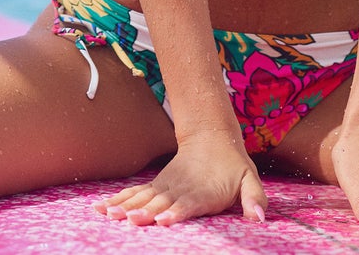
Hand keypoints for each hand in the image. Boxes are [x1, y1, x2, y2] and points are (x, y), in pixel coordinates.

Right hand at [96, 128, 267, 226]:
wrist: (211, 138)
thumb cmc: (233, 166)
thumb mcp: (250, 180)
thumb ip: (254, 198)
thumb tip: (257, 218)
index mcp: (202, 192)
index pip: (187, 204)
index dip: (174, 212)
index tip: (161, 220)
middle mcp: (179, 189)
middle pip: (159, 202)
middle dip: (142, 211)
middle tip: (128, 220)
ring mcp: (165, 187)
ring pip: (142, 198)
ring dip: (125, 206)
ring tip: (109, 215)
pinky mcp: (155, 186)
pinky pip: (134, 194)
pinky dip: (118, 200)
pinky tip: (101, 209)